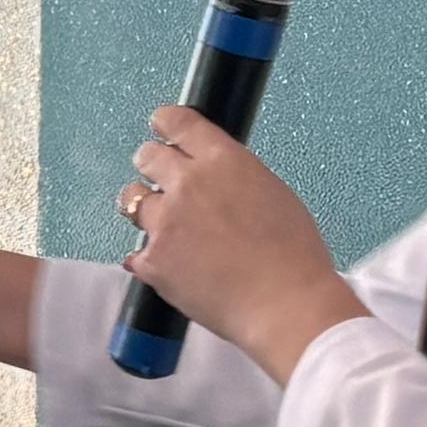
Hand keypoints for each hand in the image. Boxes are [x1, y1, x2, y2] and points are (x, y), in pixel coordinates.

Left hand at [118, 107, 367, 381]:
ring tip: (166, 227)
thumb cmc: (293, 256)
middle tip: (161, 180)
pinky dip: (151, 259)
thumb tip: (218, 181)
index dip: (165, 122)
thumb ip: (235, 177)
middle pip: (147, 156)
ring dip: (146, 209)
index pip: (178, 122)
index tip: (160, 125)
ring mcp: (165, 222)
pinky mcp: (153, 260)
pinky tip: (171, 267)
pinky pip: (137, 252)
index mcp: (222, 160)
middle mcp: (187, 183)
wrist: (285, 304)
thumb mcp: (273, 193)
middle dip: (153, 165)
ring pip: (133, 200)